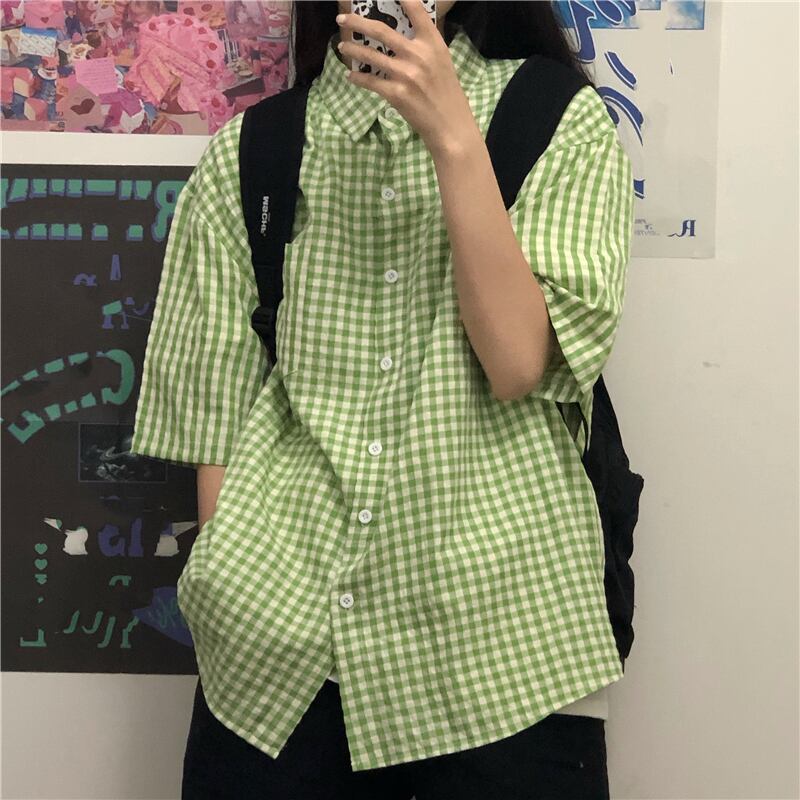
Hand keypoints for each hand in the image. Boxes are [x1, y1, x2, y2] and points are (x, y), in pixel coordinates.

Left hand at [335, 0, 479, 158]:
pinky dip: (358, 79)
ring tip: (342, 46)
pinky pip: (370, 82)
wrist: (450, 125)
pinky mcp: (396, 94)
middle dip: (358, 22)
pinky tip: (351, 76)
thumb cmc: (447, 93)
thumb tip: (401, 36)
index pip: (416, 10)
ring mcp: (406, 74)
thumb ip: (424, 46)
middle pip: (381, 30)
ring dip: (352, 50)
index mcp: (433, 43)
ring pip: (370, 56)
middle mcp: (418, 54)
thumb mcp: (441, 62)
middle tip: (342, 18)